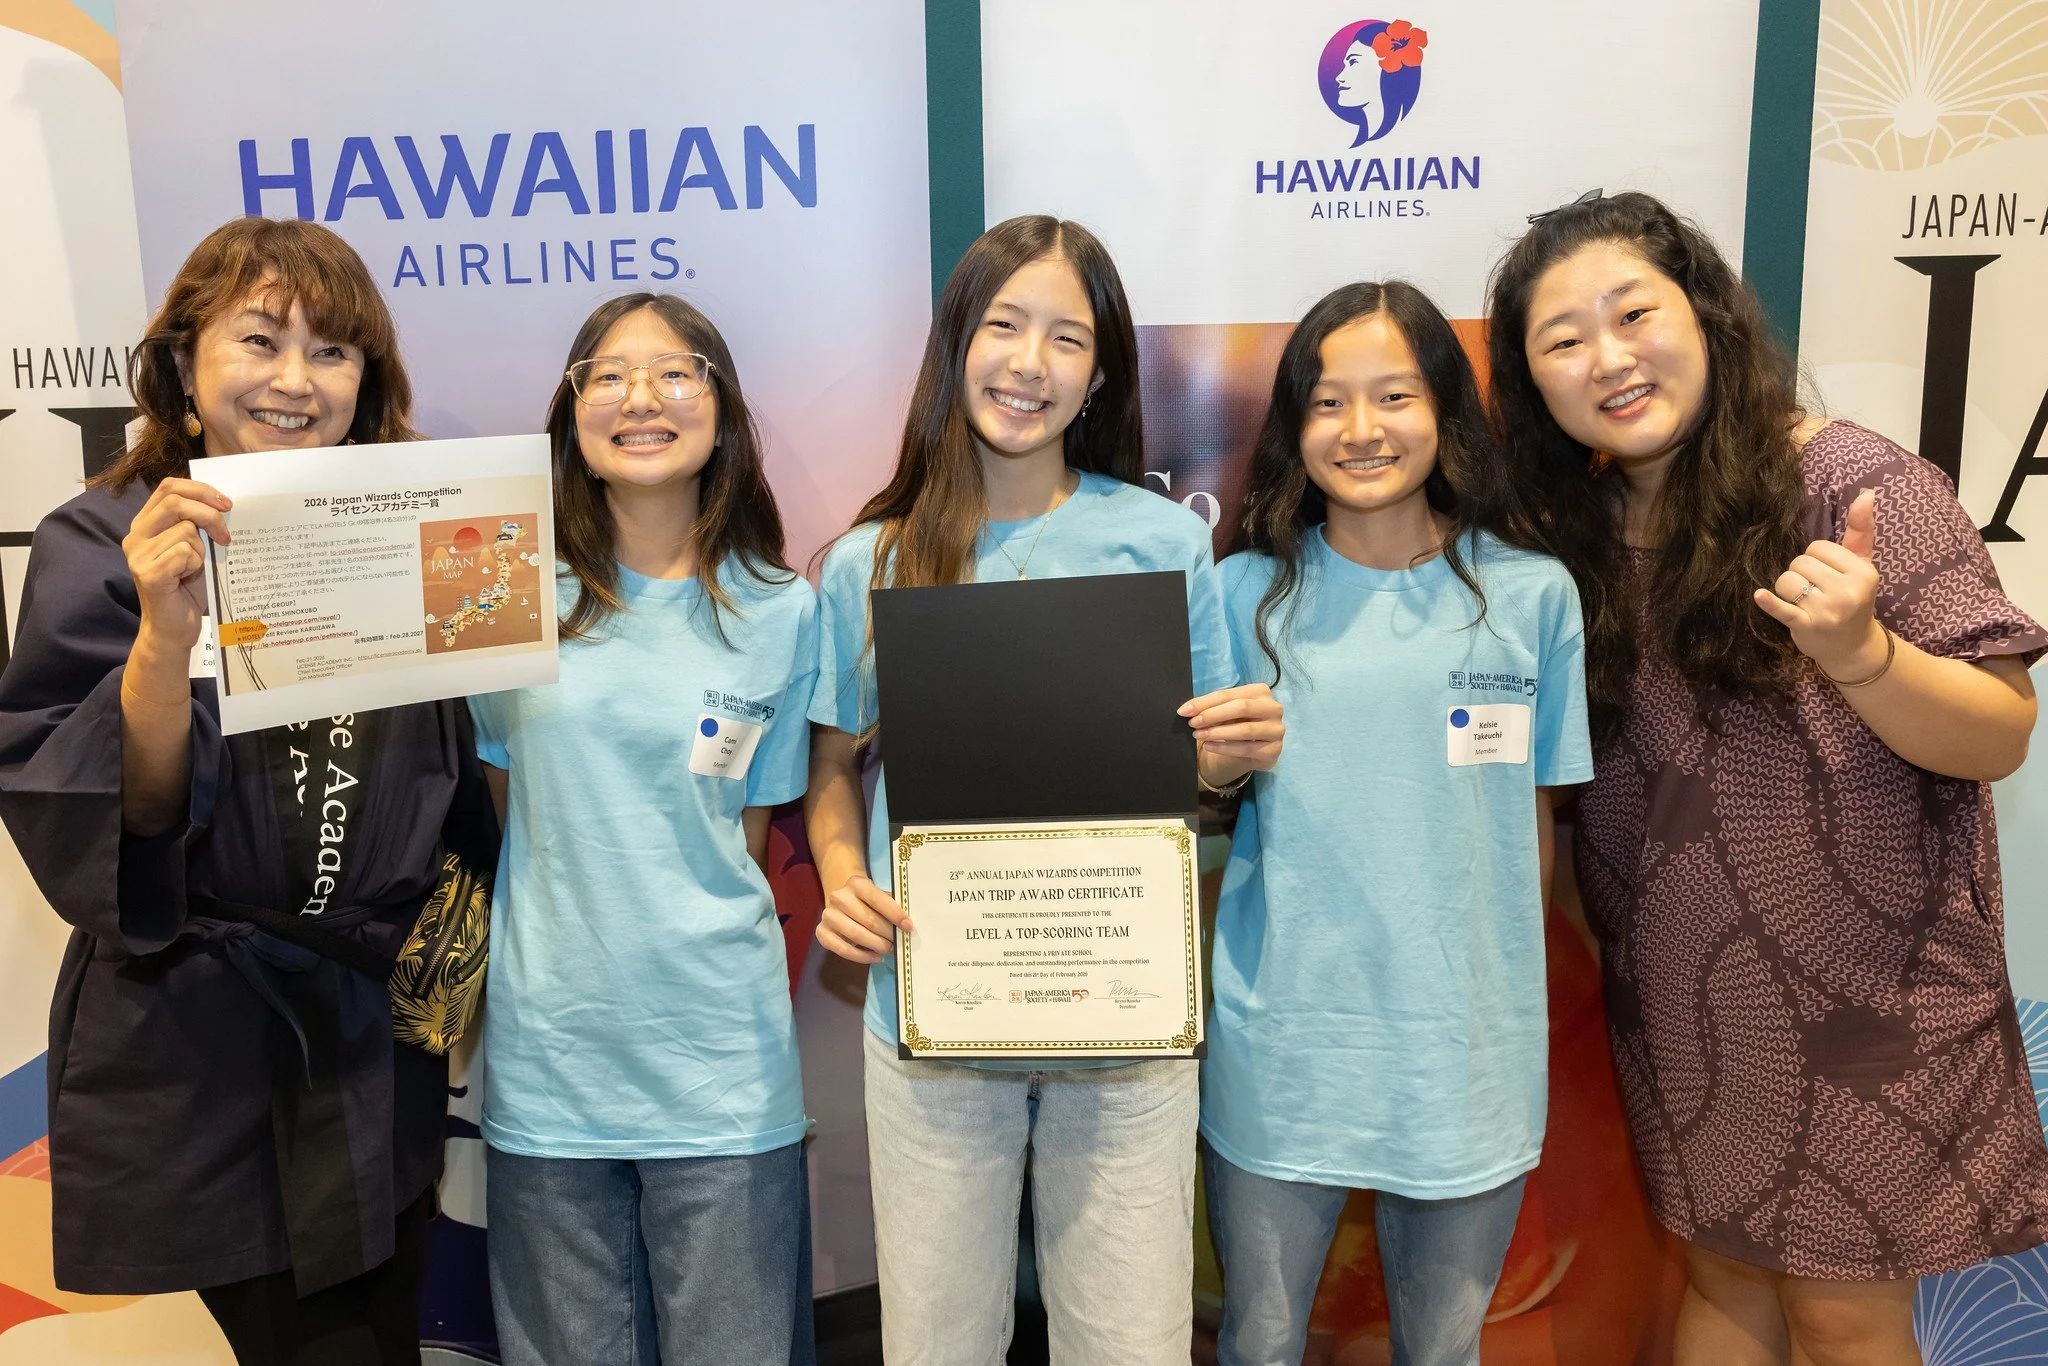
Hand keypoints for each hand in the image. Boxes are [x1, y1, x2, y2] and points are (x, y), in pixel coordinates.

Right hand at [123, 477, 230, 654]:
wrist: (174, 627)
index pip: (169, 488)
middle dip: (210, 515)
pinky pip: (184, 553)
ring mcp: (138, 554)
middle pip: (176, 502)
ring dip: (202, 550)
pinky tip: (187, 579)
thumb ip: (198, 523)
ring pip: (185, 530)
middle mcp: (136, 535)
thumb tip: (223, 503)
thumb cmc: (188, 587)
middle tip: (225, 536)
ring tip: (195, 568)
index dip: (200, 490)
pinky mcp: (147, 573)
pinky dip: (196, 564)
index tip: (226, 504)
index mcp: (146, 523)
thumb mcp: (196, 548)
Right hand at [816, 873, 910, 964]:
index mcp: (857, 883)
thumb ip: (891, 906)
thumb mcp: (879, 895)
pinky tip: (876, 957)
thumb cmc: (868, 900)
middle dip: (887, 934)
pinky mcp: (822, 932)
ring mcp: (828, 915)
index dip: (895, 914)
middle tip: (899, 942)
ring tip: (889, 950)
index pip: (878, 899)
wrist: (842, 899)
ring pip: (856, 935)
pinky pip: (843, 949)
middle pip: (868, 920)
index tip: (908, 927)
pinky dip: (862, 957)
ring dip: (877, 945)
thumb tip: (906, 925)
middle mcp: (839, 897)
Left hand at [1179, 683, 1284, 771]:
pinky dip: (1225, 748)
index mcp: (1261, 692)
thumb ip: (1211, 707)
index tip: (1184, 711)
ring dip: (1218, 732)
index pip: (1229, 694)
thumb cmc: (1240, 723)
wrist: (1256, 749)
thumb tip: (1186, 710)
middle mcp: (1273, 708)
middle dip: (1213, 715)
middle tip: (1193, 724)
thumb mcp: (1227, 712)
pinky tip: (1210, 746)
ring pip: (1245, 729)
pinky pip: (1247, 748)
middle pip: (1241, 708)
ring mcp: (1276, 729)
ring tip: (1199, 735)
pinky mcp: (1274, 749)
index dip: (1205, 702)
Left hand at [1753, 488, 1885, 677]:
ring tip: (1805, 602)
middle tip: (1815, 591)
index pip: (1818, 548)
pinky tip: (1760, 596)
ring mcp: (1827, 611)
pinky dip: (1770, 603)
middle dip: (1801, 574)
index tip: (1827, 575)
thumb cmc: (1854, 598)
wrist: (1852, 646)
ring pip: (1786, 581)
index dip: (1816, 559)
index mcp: (1863, 573)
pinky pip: (1783, 609)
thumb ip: (1861, 530)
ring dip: (1788, 590)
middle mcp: (1847, 591)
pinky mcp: (1807, 626)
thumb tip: (1867, 494)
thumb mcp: (1862, 565)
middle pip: (1800, 563)